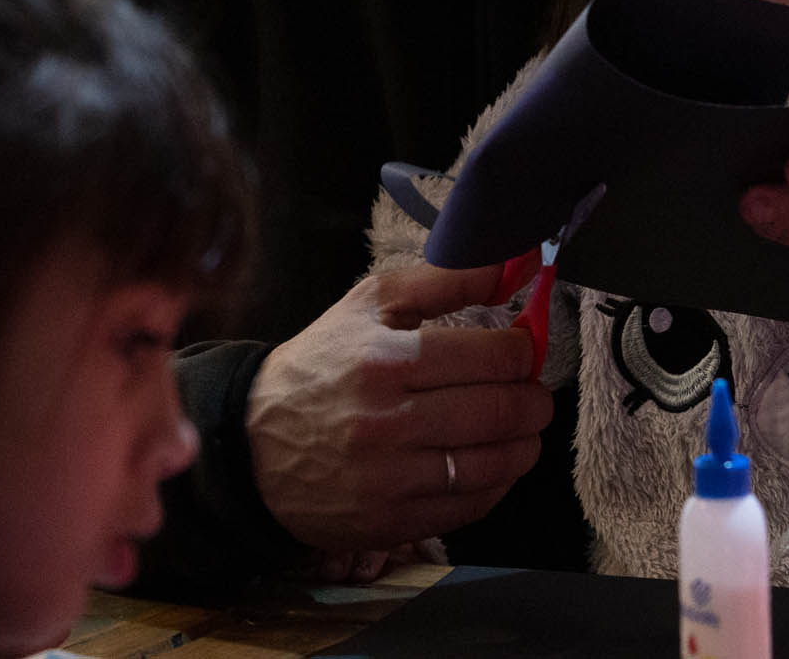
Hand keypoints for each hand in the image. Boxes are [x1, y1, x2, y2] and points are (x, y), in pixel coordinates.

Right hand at [245, 262, 551, 555]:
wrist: (254, 445)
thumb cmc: (321, 366)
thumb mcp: (368, 304)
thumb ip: (445, 278)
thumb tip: (513, 265)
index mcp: (385, 360)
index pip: (492, 356)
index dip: (523, 349)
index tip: (521, 346)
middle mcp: (389, 423)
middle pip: (502, 411)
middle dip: (534, 397)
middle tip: (531, 388)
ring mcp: (393, 480)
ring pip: (497, 463)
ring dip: (526, 441)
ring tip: (520, 425)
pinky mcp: (394, 522)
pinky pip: (474, 505)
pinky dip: (499, 481)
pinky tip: (493, 460)